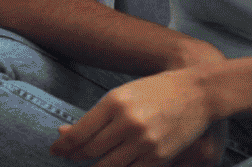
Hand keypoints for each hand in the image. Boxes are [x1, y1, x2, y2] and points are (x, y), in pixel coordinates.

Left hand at [49, 70, 221, 165]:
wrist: (196, 93)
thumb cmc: (154, 91)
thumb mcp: (120, 95)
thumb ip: (95, 116)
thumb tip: (66, 132)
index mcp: (113, 103)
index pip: (80, 133)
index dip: (63, 145)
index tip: (55, 149)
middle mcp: (128, 123)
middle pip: (91, 150)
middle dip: (75, 156)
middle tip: (67, 156)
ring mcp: (145, 141)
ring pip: (109, 165)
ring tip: (87, 163)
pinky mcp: (161, 156)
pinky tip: (111, 166)